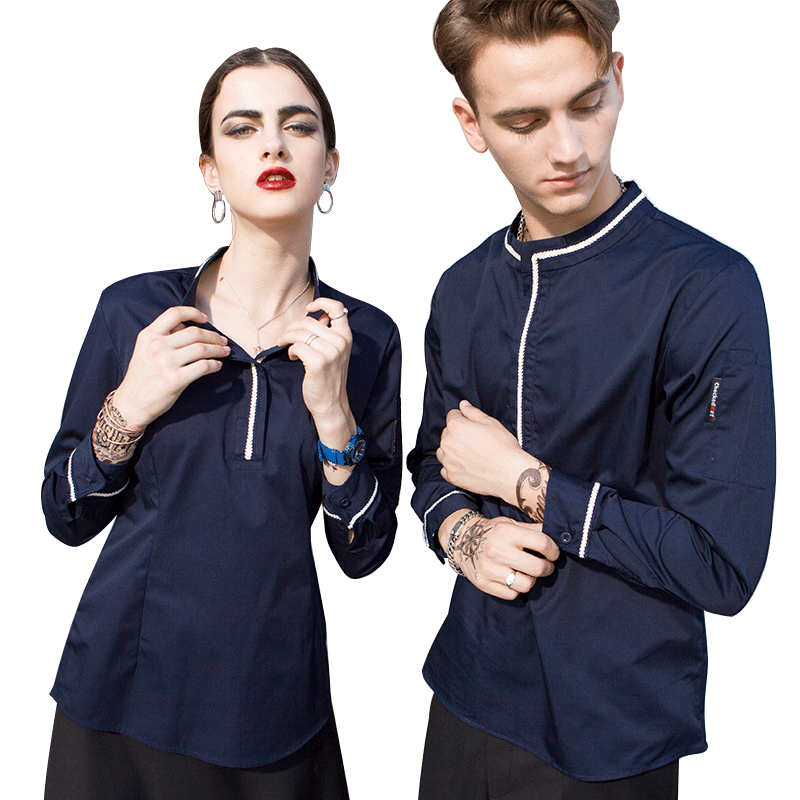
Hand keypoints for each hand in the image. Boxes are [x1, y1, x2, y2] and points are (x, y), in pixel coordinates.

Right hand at [113, 306, 229, 428]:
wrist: (131, 403)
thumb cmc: (142, 376)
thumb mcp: (145, 349)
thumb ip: (163, 336)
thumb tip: (187, 327)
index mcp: (149, 335)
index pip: (174, 313)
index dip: (193, 313)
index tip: (205, 319)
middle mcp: (157, 346)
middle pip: (194, 333)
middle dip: (213, 336)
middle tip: (223, 341)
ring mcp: (166, 363)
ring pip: (202, 349)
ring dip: (218, 350)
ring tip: (224, 352)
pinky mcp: (176, 379)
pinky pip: (203, 367)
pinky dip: (214, 365)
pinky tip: (217, 366)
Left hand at [278, 298, 356, 487]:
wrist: (330, 403)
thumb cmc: (329, 377)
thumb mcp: (334, 352)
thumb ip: (327, 333)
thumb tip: (315, 315)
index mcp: (346, 337)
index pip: (338, 308)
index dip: (321, 302)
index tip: (309, 307)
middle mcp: (340, 342)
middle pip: (309, 320)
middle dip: (293, 328)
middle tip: (287, 337)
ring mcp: (330, 352)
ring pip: (300, 332)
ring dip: (288, 338)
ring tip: (289, 347)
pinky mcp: (317, 362)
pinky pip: (296, 345)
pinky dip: (290, 350)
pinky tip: (293, 357)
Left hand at [437, 400, 532, 504]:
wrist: (509, 473)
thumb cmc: (503, 448)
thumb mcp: (491, 423)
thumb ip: (472, 412)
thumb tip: (463, 405)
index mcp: (456, 427)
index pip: (452, 416)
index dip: (463, 418)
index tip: (471, 425)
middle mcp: (447, 443)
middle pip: (447, 433)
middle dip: (457, 435)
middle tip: (475, 441)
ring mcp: (448, 461)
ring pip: (443, 451)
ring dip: (452, 450)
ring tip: (470, 454)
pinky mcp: (451, 476)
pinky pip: (446, 469)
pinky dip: (453, 467)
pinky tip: (467, 466)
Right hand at [439, 511, 559, 599]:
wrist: (462, 540)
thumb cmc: (492, 531)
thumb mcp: (511, 524)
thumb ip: (533, 529)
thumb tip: (559, 535)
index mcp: (506, 532)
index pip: (542, 543)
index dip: (554, 550)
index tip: (553, 553)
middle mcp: (497, 550)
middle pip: (538, 568)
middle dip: (547, 568)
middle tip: (546, 565)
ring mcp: (488, 569)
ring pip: (527, 585)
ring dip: (531, 580)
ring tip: (527, 572)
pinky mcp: (483, 583)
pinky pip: (512, 594)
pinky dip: (516, 588)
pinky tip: (512, 578)